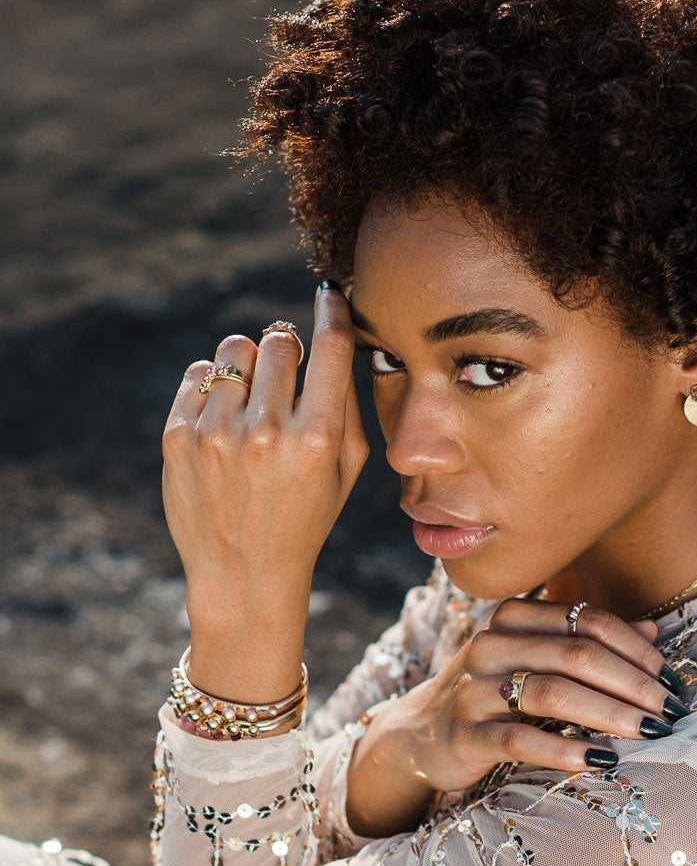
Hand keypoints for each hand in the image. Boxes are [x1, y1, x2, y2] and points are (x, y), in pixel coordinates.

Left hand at [161, 284, 367, 700]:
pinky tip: (225, 416)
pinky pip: (198, 373)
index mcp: (318, 439)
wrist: (243, 574)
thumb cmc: (307, 515)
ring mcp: (217, 433)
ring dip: (249, 362)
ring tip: (253, 396)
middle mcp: (267, 431)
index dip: (332, 309)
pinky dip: (215, 384)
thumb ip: (349, 403)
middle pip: (279, 338)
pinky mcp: (178, 438)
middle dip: (287, 346)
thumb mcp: (348, 469)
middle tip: (288, 369)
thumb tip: (337, 339)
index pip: (331, 346)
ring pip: (235, 348)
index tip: (329, 291)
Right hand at [346, 599, 688, 836]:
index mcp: (514, 616)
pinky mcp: (465, 734)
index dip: (634, 647)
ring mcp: (475, 688)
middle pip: (576, 653)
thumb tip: (651, 632)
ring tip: (648, 732)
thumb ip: (587, 640)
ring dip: (609, 713)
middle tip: (670, 709)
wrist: (421, 733)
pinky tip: (600, 760)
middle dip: (632, 682)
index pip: (586, 619)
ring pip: (553, 692)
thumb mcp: (536, 657)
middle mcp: (492, 643)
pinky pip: (521, 739)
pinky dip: (565, 748)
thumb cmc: (493, 690)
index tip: (670, 677)